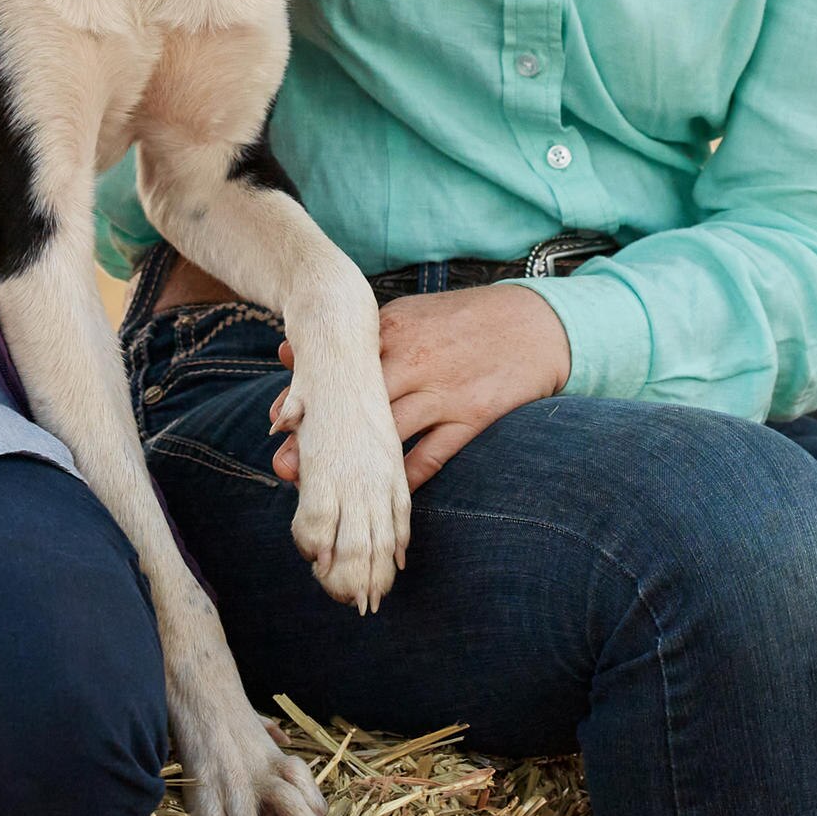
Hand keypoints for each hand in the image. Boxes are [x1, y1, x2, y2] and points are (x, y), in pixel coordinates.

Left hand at [272, 284, 564, 490]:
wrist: (537, 323)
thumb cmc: (464, 321)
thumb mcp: (409, 315)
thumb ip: (356, 339)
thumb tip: (286, 351)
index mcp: (395, 331)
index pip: (341, 367)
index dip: (308, 396)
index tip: (278, 420)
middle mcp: (415, 361)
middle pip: (356, 406)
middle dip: (320, 437)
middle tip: (285, 465)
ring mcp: (445, 392)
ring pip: (388, 436)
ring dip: (354, 468)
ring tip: (324, 492)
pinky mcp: (473, 418)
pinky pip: (431, 458)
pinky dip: (405, 482)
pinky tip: (382, 500)